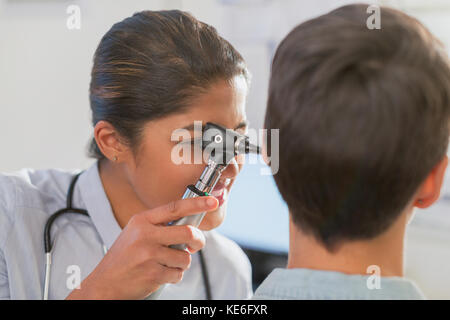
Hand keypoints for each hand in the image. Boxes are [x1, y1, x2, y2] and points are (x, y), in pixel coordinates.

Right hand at [66, 196, 218, 299]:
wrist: (104, 284)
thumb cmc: (124, 257)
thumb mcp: (135, 233)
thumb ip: (159, 226)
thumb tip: (191, 225)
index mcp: (142, 221)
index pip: (175, 207)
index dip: (197, 204)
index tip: (212, 201)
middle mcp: (145, 235)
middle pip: (187, 232)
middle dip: (198, 241)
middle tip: (195, 245)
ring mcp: (149, 255)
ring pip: (185, 257)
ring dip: (181, 263)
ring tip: (166, 263)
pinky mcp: (153, 274)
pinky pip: (178, 274)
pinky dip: (174, 276)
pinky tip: (159, 274)